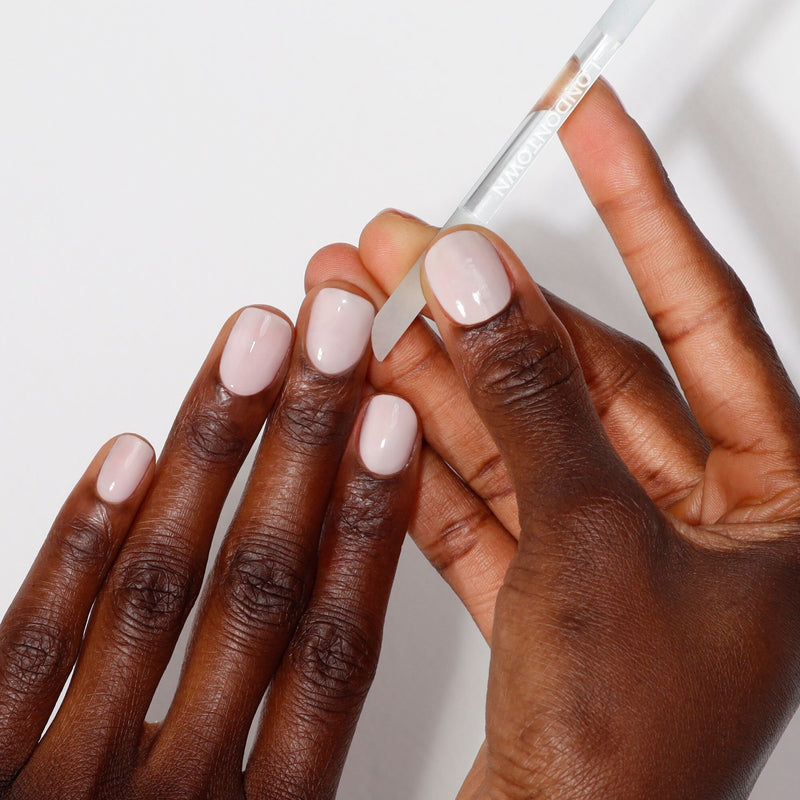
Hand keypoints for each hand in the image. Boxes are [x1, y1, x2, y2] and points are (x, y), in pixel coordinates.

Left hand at [0, 283, 419, 799]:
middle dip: (305, 447)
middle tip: (335, 338)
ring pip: (158, 585)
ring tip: (254, 351)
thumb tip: (337, 632)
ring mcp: (64, 781)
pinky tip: (124, 458)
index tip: (395, 424)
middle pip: (257, 588)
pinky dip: (80, 542)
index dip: (370, 526)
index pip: (333, 650)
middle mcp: (171, 798)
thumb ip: (287, 764)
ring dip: (210, 454)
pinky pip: (29, 640)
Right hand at [306, 80, 799, 797]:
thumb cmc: (632, 753)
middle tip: (412, 241)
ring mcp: (613, 538)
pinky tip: (374, 396)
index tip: (591, 125)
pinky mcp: (545, 576)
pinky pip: (483, 485)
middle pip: (578, 366)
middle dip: (483, 303)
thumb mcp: (593, 542)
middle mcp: (698, 506)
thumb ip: (531, 401)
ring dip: (433, 366)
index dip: (638, 204)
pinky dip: (426, 443)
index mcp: (778, 490)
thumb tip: (474, 285)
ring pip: (516, 423)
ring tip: (362, 304)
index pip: (699, 308)